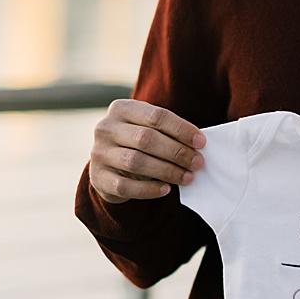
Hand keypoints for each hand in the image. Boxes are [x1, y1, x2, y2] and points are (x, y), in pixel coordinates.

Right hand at [88, 99, 205, 203]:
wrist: (108, 166)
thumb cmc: (137, 143)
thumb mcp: (147, 129)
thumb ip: (166, 132)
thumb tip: (197, 145)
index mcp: (121, 109)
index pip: (156, 116)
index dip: (181, 129)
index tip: (201, 142)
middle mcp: (106, 128)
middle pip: (146, 138)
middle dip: (177, 152)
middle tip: (197, 163)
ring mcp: (98, 153)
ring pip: (136, 162)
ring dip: (167, 171)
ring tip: (188, 177)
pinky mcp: (98, 177)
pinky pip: (126, 186)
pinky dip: (149, 189)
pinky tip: (166, 189)